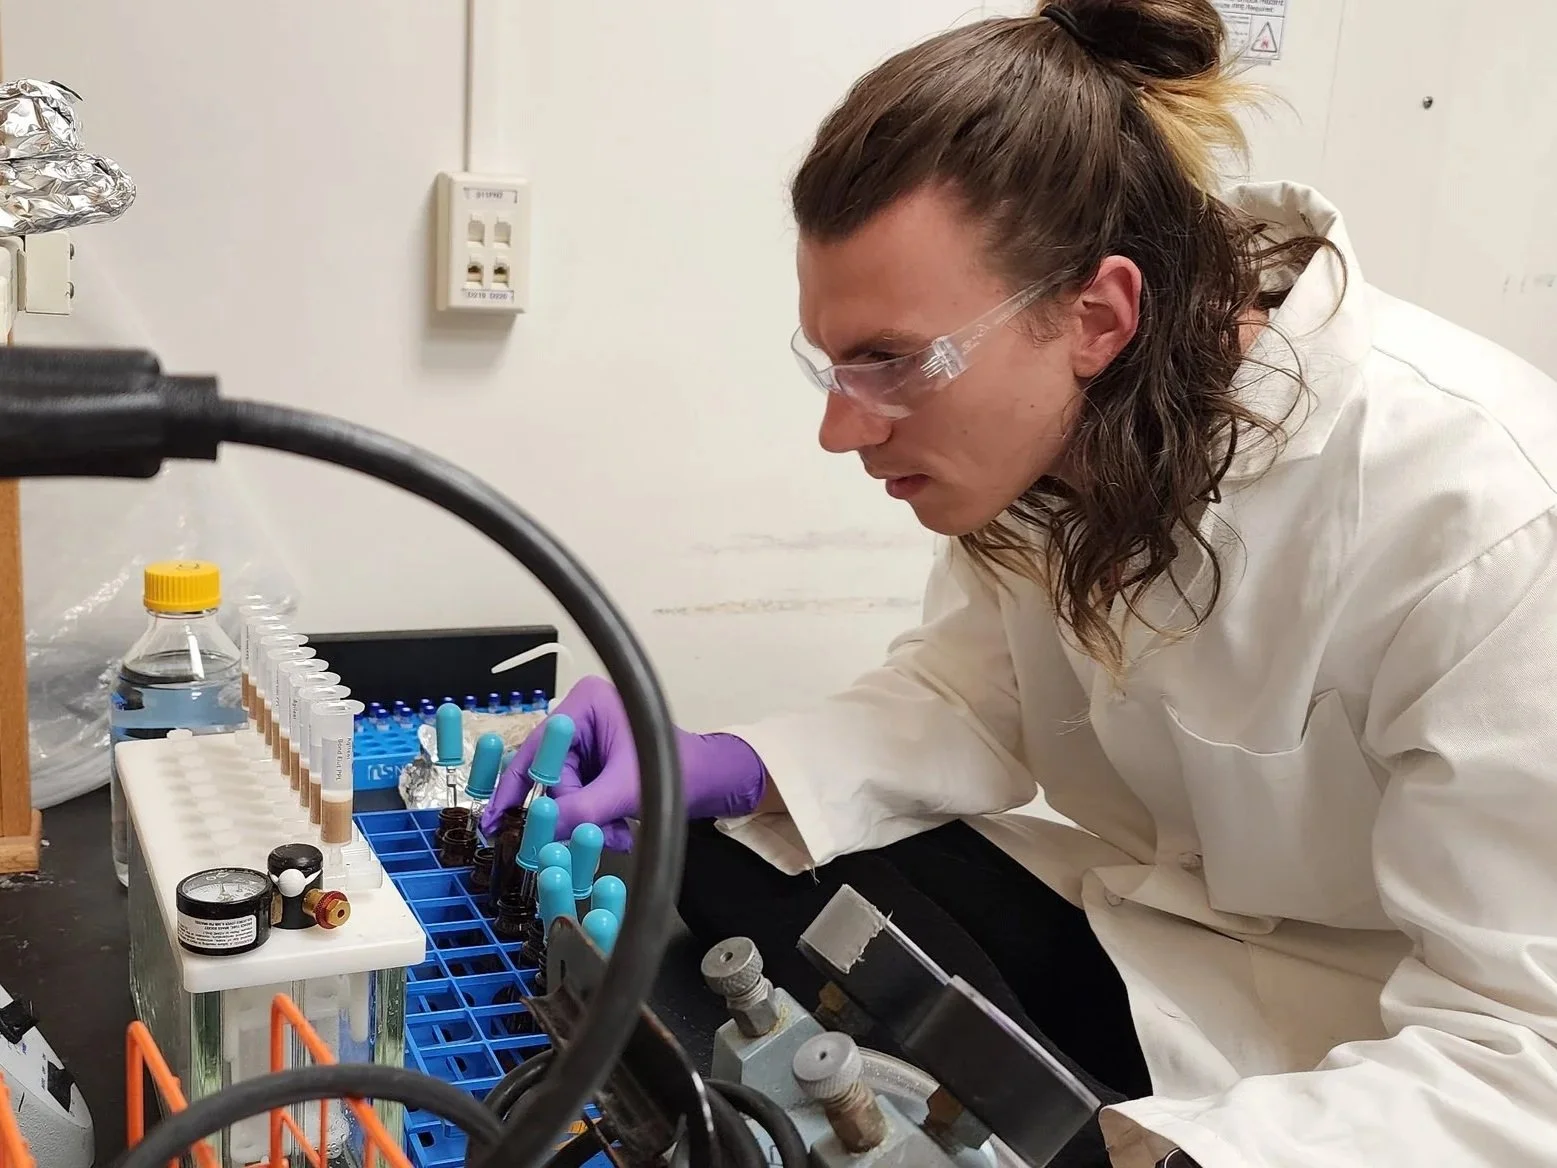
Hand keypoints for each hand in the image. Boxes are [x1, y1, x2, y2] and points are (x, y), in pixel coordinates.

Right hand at [482, 675, 767, 849]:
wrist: (711, 781)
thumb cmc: (680, 769)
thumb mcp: (625, 790)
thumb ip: (582, 809)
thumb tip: (542, 829)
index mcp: (587, 704)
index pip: (537, 748)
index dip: (516, 787)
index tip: (497, 818)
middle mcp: (582, 718)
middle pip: (551, 776)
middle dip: (568, 813)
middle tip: (576, 840)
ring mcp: (589, 742)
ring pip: (565, 793)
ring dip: (585, 822)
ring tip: (616, 834)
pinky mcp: (596, 765)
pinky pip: (579, 798)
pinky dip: (594, 820)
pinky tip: (619, 830)